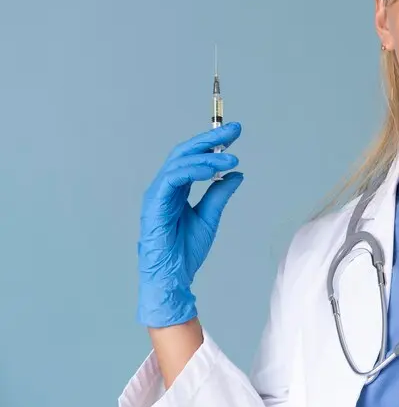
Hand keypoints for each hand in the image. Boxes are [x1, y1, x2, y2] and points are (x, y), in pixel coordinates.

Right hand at [137, 123, 242, 327]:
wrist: (173, 277)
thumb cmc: (185, 250)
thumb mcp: (210, 216)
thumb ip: (220, 194)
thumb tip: (236, 173)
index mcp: (176, 189)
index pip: (193, 157)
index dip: (213, 143)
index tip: (234, 132)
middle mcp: (165, 187)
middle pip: (185, 152)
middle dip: (210, 139)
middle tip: (234, 130)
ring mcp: (157, 194)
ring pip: (180, 162)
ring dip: (208, 156)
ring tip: (231, 157)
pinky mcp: (155, 204)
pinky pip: (173, 179)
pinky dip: (193, 170)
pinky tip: (212, 169)